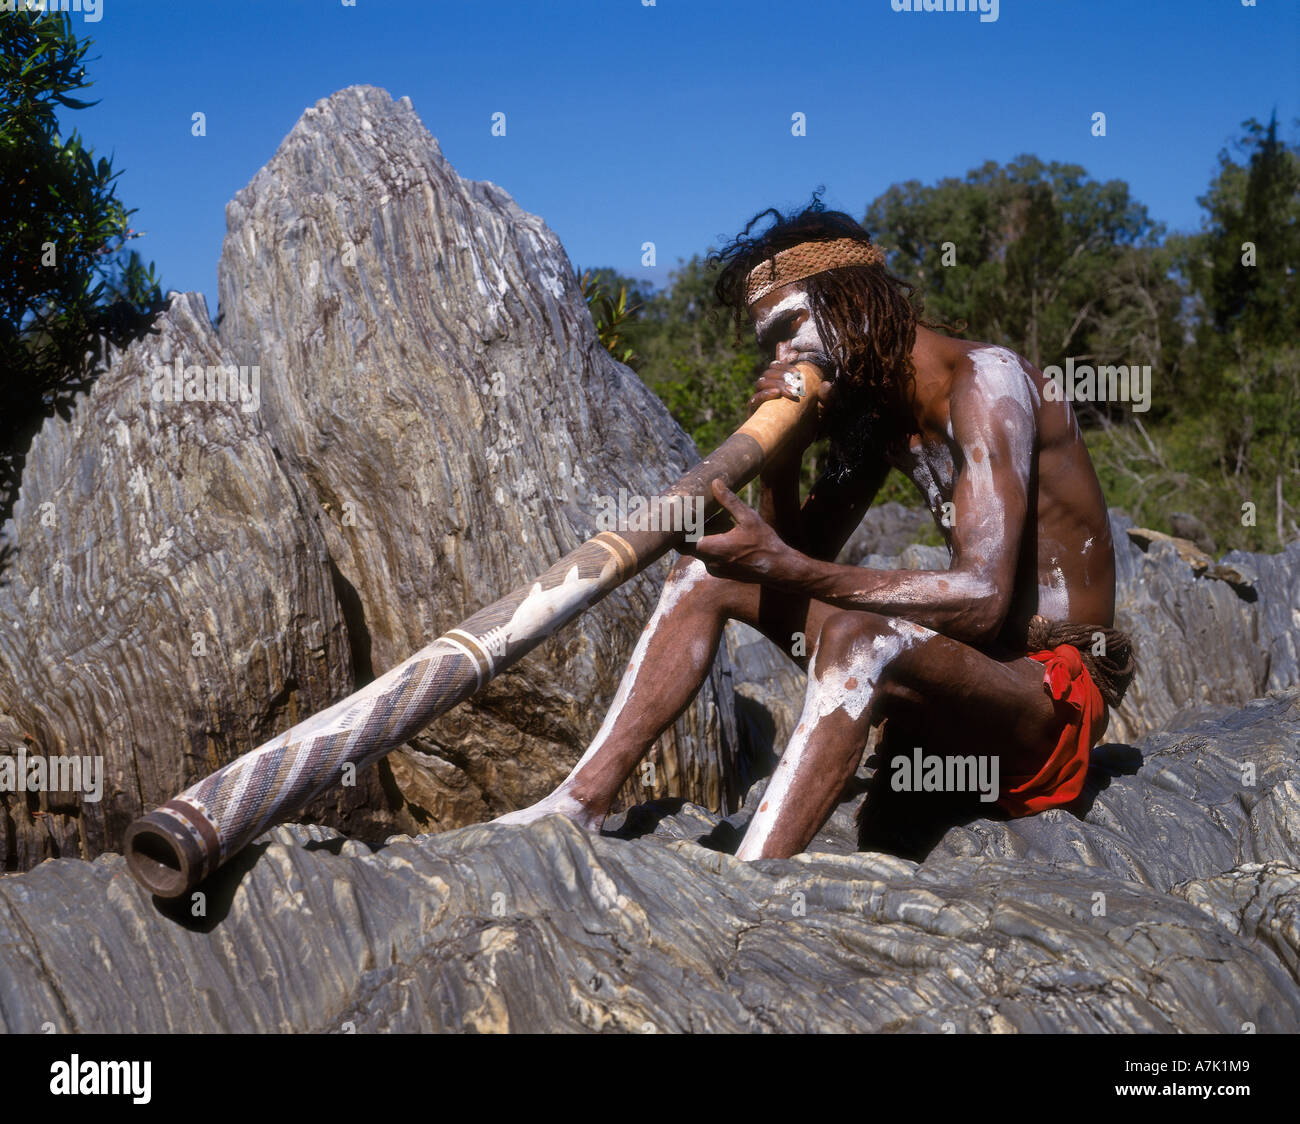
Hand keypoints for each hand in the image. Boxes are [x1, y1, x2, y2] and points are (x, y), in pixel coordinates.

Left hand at [684, 480, 804, 585]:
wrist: (780, 568)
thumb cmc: (765, 543)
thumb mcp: (748, 517)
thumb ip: (729, 501)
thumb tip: (716, 482)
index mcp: (713, 549)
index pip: (680, 543)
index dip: (674, 531)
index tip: (674, 518)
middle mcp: (711, 562)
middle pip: (688, 545)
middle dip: (688, 531)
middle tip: (690, 514)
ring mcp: (716, 570)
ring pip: (700, 550)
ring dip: (703, 536)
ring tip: (715, 520)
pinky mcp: (722, 573)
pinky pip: (710, 557)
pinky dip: (712, 545)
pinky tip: (725, 532)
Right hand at [749, 361, 836, 480]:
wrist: (790, 455)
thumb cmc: (804, 433)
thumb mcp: (821, 417)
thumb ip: (827, 401)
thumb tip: (827, 384)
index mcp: (781, 388)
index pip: (778, 368)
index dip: (785, 365)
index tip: (797, 370)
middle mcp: (768, 393)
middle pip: (768, 372)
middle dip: (782, 373)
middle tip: (795, 380)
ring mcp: (759, 404)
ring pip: (760, 382)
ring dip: (775, 382)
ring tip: (789, 391)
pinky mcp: (753, 416)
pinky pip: (754, 400)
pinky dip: (764, 394)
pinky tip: (776, 394)